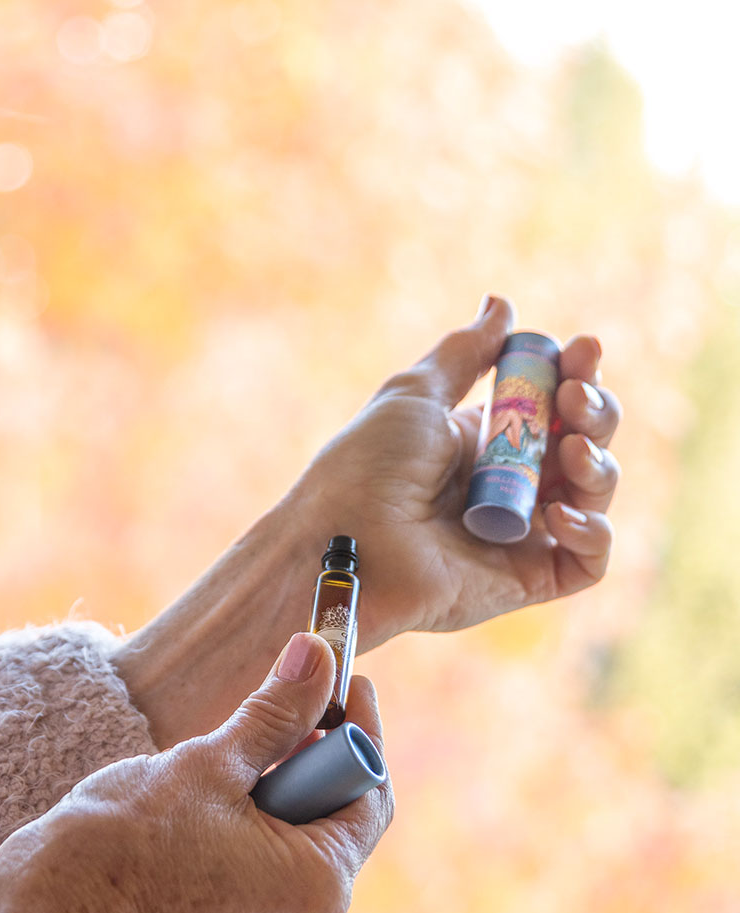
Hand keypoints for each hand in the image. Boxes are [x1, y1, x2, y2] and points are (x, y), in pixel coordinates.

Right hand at [24, 631, 392, 912]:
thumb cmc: (126, 838)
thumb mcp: (213, 763)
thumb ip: (277, 712)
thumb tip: (319, 657)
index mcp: (316, 888)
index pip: (368, 794)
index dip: (360, 730)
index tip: (347, 684)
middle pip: (332, 824)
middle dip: (310, 763)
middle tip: (282, 715)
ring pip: (294, 851)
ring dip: (276, 799)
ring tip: (232, 764)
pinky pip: (262, 881)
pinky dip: (251, 839)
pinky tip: (210, 811)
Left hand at [290, 295, 620, 642]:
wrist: (342, 539)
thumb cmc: (365, 467)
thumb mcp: (417, 395)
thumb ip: (465, 353)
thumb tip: (501, 305)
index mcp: (483, 442)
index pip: (552, 405)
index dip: (576, 374)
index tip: (582, 347)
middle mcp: (508, 486)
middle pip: (583, 444)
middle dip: (594, 411)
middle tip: (574, 396)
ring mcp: (519, 534)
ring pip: (593, 496)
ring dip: (599, 465)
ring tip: (572, 448)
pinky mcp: (526, 579)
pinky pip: (588, 561)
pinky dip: (592, 532)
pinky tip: (559, 513)